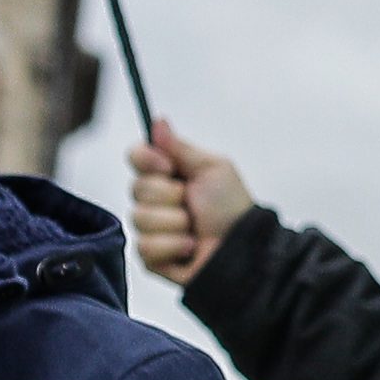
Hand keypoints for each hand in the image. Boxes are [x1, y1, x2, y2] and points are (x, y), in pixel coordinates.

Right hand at [124, 119, 250, 283]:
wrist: (243, 247)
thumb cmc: (231, 207)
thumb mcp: (212, 169)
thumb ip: (180, 148)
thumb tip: (159, 121)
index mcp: (167, 175)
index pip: (136, 156)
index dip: (147, 160)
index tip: (167, 167)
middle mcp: (154, 200)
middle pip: (136, 188)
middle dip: (170, 195)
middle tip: (192, 202)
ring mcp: (151, 229)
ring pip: (140, 218)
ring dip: (175, 223)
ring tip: (195, 229)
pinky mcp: (151, 257)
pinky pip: (145, 247)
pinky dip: (173, 246)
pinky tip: (190, 247)